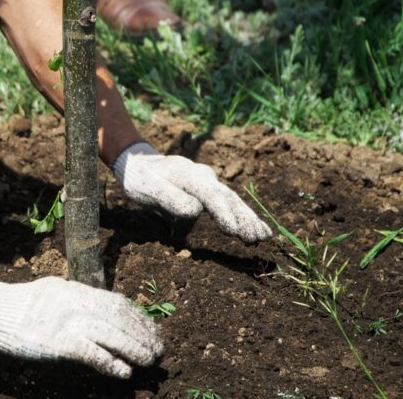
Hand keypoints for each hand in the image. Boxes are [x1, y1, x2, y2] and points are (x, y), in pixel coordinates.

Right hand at [0, 277, 162, 377]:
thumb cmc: (24, 303)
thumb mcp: (57, 290)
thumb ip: (80, 297)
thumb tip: (102, 306)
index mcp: (79, 291)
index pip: (118, 303)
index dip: (139, 318)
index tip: (151, 329)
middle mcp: (79, 304)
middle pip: (120, 319)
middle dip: (142, 334)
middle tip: (158, 348)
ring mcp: (70, 323)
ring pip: (112, 335)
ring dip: (134, 348)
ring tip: (149, 360)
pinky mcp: (60, 343)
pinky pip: (92, 353)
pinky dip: (110, 362)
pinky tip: (123, 372)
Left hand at [112, 142, 271, 242]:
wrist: (139, 163)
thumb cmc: (140, 178)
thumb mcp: (148, 188)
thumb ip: (170, 198)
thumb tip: (195, 210)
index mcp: (189, 175)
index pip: (210, 195)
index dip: (222, 212)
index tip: (233, 230)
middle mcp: (203, 177)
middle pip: (228, 198)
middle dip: (243, 218)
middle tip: (257, 237)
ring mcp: (208, 183)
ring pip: (232, 201)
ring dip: (248, 219)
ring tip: (263, 236)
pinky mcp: (208, 191)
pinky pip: (229, 204)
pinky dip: (242, 216)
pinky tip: (256, 229)